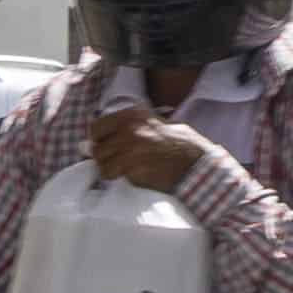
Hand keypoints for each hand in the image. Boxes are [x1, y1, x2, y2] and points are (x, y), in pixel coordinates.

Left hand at [91, 103, 218, 193]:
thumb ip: (131, 127)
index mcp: (133, 115)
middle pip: (97, 147)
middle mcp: (128, 129)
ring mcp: (128, 149)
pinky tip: (130, 176)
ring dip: (109, 168)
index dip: (99, 139)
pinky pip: (111, 174)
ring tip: (123, 170)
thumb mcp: (157, 123)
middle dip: (104, 156)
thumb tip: (100, 138)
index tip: (106, 146)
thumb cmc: (181, 145)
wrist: (195, 165)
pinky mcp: (131, 168)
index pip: (97, 127)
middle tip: (115, 162)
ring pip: (101, 162)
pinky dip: (116, 177)